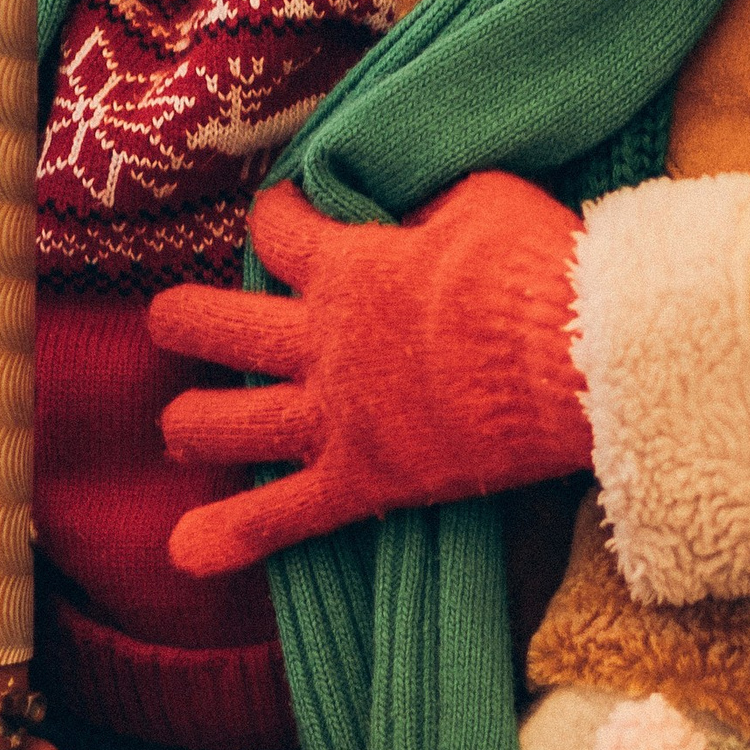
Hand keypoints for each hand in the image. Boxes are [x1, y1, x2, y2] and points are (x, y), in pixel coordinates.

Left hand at [147, 173, 593, 577]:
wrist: (581, 356)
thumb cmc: (540, 268)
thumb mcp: (479, 199)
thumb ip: (428, 208)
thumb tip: (412, 216)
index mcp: (348, 265)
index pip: (280, 230)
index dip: (276, 217)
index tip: (282, 214)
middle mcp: (323, 341)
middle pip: (224, 328)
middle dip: (188, 321)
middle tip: (168, 319)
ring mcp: (337, 416)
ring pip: (233, 424)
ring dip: (192, 424)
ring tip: (174, 428)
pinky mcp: (367, 481)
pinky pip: (286, 517)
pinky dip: (235, 536)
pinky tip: (185, 550)